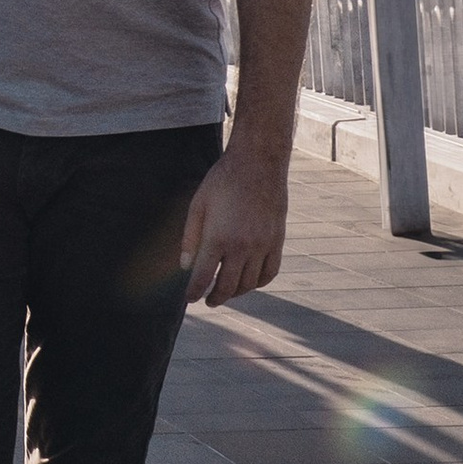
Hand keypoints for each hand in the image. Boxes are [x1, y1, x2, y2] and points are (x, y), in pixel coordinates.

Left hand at [179, 143, 289, 306]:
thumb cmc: (223, 181)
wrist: (258, 162)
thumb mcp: (198, 205)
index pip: (204, 277)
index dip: (194, 293)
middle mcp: (242, 246)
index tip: (190, 299)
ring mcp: (262, 245)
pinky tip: (250, 281)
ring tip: (226, 291)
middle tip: (208, 300)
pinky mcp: (277, 241)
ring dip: (236, 292)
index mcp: (218, 238)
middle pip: (228, 286)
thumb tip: (185, 266)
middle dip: (215, 297)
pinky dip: (259, 282)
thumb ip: (190, 238)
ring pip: (250, 283)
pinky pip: (270, 272)